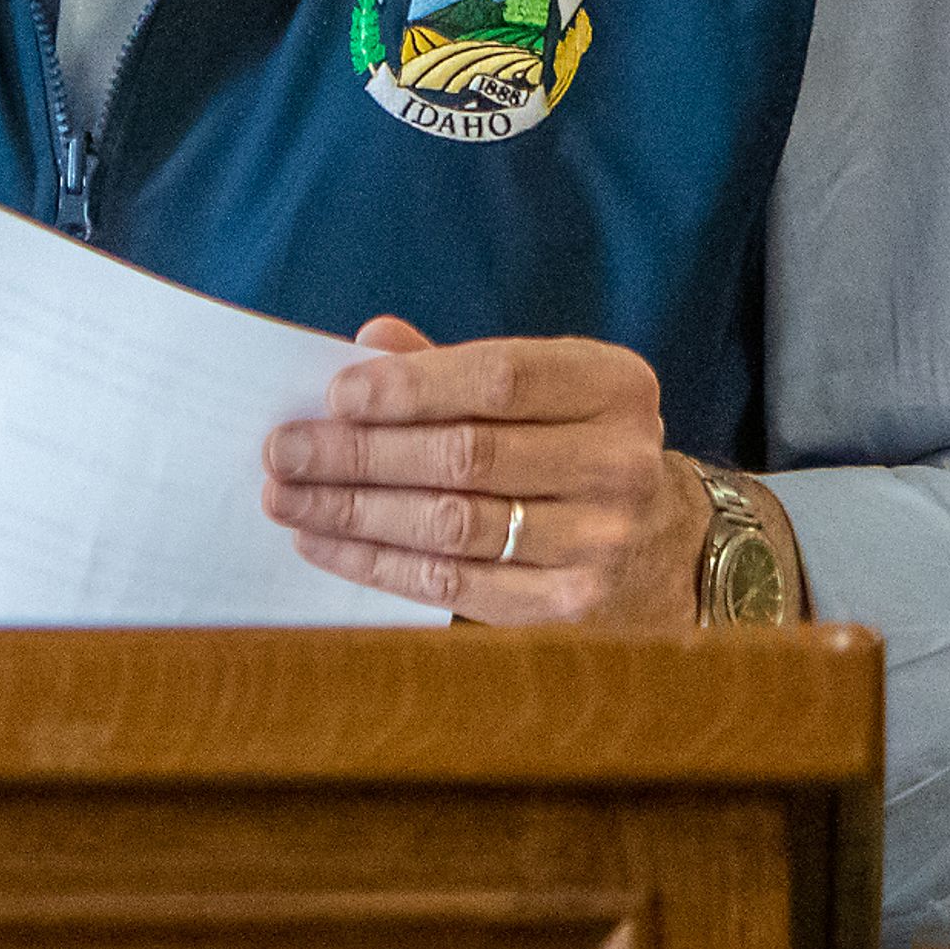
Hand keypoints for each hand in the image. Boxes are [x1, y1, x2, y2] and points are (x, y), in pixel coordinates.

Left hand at [261, 320, 724, 625]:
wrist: (666, 547)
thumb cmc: (574, 446)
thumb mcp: (545, 388)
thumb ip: (457, 364)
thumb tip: (367, 341)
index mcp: (612, 386)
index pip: (498, 379)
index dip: (410, 386)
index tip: (334, 395)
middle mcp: (617, 462)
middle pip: (466, 456)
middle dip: (359, 454)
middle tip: (283, 451)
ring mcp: (599, 542)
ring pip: (451, 526)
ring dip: (353, 512)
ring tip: (286, 497)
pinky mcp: (568, 607)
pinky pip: (451, 586)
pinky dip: (376, 564)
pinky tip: (323, 543)